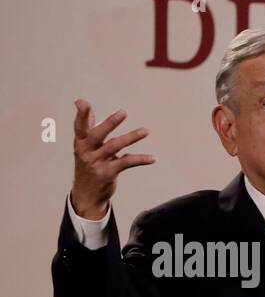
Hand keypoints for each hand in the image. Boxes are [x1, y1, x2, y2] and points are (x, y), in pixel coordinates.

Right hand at [70, 99, 154, 219]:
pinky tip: (152, 158)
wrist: (86, 194)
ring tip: (145, 131)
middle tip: (122, 112)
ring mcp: (97, 162)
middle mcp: (86, 151)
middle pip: (97, 135)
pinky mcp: (108, 173)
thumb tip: (82, 103)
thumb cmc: (87, 165)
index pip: (79, 126)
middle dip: (109, 123)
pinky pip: (127, 163)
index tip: (82, 102)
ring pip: (115, 146)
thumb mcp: (84, 146)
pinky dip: (141, 159)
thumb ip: (87, 126)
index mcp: (80, 143)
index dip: (81, 114)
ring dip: (131, 137)